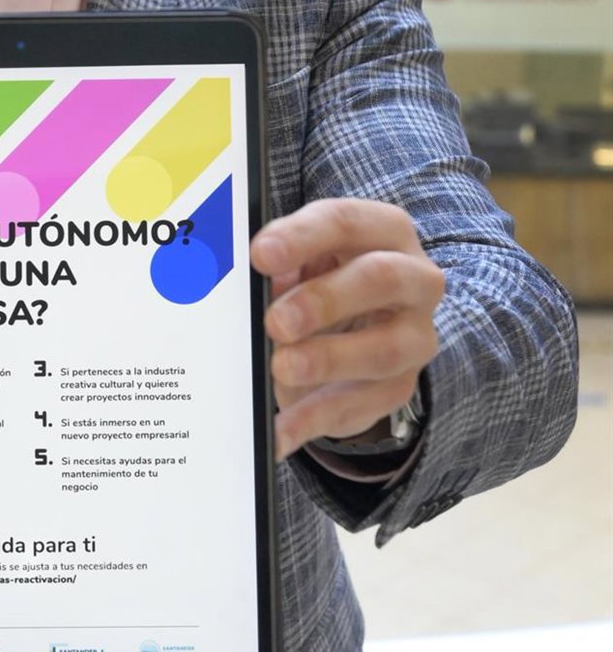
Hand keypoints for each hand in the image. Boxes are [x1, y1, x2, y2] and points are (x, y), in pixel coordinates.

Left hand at [252, 198, 444, 462]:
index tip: (259, 255)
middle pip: (380, 278)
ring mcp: (415, 335)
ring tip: (281, 368)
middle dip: (324, 300)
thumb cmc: (323, 275)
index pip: (345, 222)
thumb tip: (237, 281)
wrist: (365, 323)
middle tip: (275, 321)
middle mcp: (414, 278)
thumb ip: (278, 263)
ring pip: (384, 349)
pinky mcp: (401, 385)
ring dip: (327, 360)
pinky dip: (316, 418)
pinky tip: (279, 429)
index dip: (301, 237)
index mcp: (383, 230)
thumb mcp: (302, 258)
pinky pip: (365, 405)